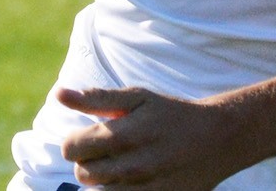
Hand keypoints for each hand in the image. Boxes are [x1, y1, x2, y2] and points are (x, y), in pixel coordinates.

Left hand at [57, 87, 246, 189]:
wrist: (217, 139)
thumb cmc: (171, 114)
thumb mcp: (137, 97)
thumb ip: (96, 98)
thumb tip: (58, 94)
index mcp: (122, 134)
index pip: (70, 148)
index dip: (75, 142)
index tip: (91, 137)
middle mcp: (132, 165)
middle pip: (82, 174)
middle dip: (89, 161)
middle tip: (111, 151)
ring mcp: (145, 189)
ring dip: (105, 181)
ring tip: (123, 166)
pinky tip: (132, 180)